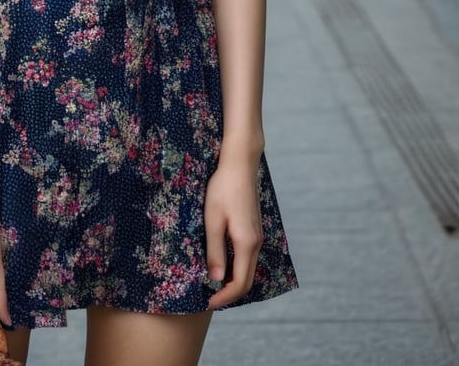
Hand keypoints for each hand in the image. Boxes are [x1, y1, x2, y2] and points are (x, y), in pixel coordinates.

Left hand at [204, 157, 262, 308]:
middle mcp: (256, 243)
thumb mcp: (213, 220)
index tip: (207, 301)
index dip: (224, 296)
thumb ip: (215, 251)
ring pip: (248, 268)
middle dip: (229, 292)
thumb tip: (215, 279)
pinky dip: (236, 267)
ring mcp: (258, 236)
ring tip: (212, 282)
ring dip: (233, 280)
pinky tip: (222, 263)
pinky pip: (248, 257)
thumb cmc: (223, 189)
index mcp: (247, 243)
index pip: (240, 283)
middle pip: (247, 280)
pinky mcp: (254, 229)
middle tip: (208, 296)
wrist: (240, 164)